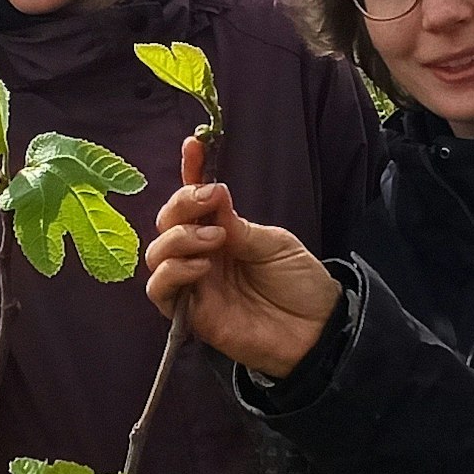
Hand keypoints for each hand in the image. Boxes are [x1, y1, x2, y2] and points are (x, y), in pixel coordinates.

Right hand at [144, 136, 339, 378]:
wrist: (317, 330)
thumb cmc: (300, 284)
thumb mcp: (275, 243)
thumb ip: (239, 226)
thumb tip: (212, 193)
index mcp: (222, 233)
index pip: (196, 201)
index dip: (191, 171)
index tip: (194, 144)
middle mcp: (202, 255)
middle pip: (166, 223)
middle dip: (181, 204)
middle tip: (212, 201)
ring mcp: (194, 284)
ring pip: (156, 254)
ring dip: (178, 238)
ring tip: (214, 240)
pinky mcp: (191, 314)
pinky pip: (160, 290)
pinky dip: (173, 272)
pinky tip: (201, 266)